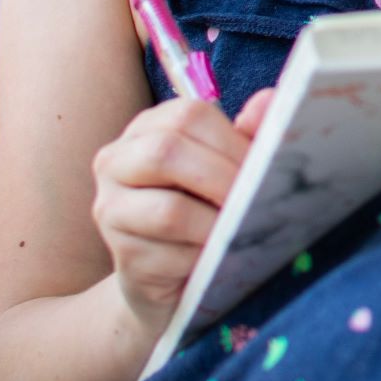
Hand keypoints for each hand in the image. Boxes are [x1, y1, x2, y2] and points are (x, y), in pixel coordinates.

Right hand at [91, 88, 274, 335]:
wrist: (170, 279)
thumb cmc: (205, 210)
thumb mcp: (228, 168)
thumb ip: (248, 135)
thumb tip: (270, 101)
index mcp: (147, 129)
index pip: (188, 116)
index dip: (233, 141)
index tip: (267, 166)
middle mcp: (116, 162)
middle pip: (166, 153)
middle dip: (224, 179)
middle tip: (260, 200)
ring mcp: (111, 211)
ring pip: (168, 211)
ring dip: (217, 223)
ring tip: (244, 229)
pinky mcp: (122, 257)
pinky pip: (169, 256)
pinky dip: (205, 257)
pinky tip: (222, 258)